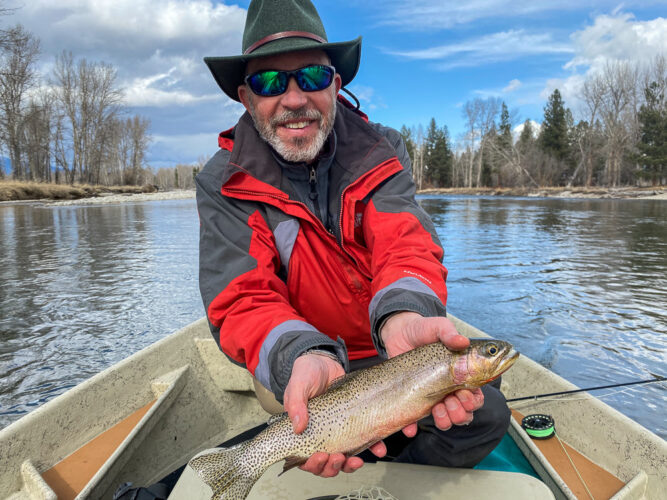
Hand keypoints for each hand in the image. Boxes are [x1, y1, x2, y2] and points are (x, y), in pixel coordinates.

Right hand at [283, 352, 385, 476]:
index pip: (304, 459)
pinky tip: (378, 447)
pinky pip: (362, 440)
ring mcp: (338, 431)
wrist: (324, 361)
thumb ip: (296, 404)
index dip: (312, 464)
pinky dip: (371, 447)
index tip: (321, 456)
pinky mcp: (354, 423)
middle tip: (339, 457)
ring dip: (350, 464)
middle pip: (325, 464)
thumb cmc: (306, 374)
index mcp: (303, 432)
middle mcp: (321, 436)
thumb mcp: (298, 385)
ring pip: (344, 458)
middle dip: (332, 467)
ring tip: (357, 460)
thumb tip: (298, 426)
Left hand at [380, 312, 484, 433]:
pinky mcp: (412, 398)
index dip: (474, 401)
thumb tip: (461, 340)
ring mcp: (431, 395)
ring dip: (445, 421)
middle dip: (461, 413)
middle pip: (464, 412)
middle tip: (452, 402)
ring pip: (446, 419)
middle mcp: (449, 388)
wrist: (399, 332)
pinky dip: (413, 427)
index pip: (476, 395)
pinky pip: (414, 421)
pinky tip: (410, 427)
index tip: (465, 394)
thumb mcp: (438, 328)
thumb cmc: (424, 330)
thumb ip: (449, 333)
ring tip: (437, 409)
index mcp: (461, 374)